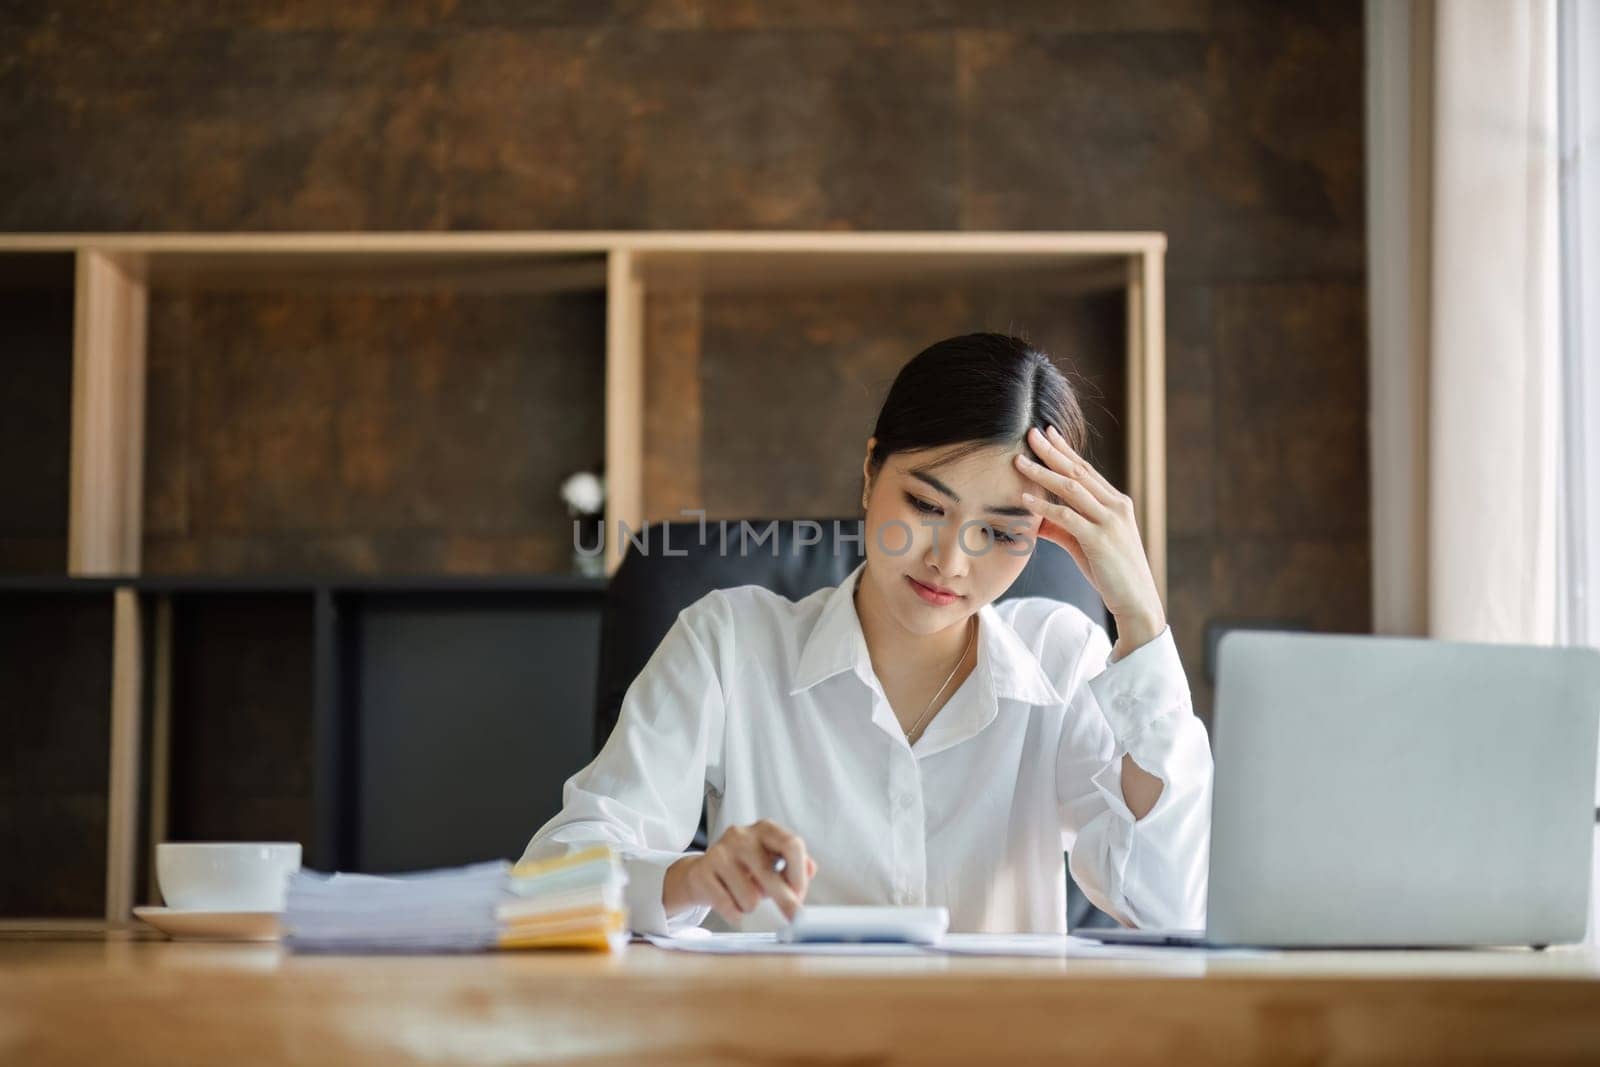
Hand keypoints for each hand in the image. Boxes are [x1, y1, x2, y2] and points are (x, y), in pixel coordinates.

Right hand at [662, 820, 817, 922]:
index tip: (799, 893)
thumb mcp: (772, 860)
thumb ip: (795, 863)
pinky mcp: (702, 873)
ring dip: (751, 906)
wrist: (701, 873)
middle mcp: (741, 836)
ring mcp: (719, 853)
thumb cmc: (744, 868)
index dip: (799, 874)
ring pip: (750, 897)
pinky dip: (735, 914)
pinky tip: (730, 903)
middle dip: (785, 901)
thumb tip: (810, 870)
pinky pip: (729, 907)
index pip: (792, 845)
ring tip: (744, 896)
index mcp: (764, 829)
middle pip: (771, 874)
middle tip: (793, 918)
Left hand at [1014, 425, 1165, 653]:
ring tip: (1020, 461)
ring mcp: (1109, 521)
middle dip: (1052, 451)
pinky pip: (1067, 517)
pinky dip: (1044, 506)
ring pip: (1071, 489)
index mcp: (1116, 503)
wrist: (1136, 600)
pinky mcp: (1100, 539)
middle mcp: (1115, 506)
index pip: (1086, 469)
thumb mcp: (1085, 545)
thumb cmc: (1110, 572)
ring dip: (1043, 473)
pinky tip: (1025, 499)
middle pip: (1078, 471)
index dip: (1065, 450)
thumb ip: (1063, 529)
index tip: (1048, 433)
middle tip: (1030, 433)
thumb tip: (1035, 520)